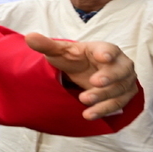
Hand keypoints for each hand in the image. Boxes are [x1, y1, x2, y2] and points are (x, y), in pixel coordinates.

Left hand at [24, 33, 138, 120]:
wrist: (85, 73)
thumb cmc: (76, 59)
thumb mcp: (61, 52)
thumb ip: (47, 45)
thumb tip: (29, 37)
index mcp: (105, 49)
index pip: (109, 49)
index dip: (107, 53)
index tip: (103, 57)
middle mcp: (120, 64)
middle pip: (120, 71)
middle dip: (109, 78)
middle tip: (93, 83)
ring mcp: (124, 81)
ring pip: (119, 90)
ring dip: (103, 97)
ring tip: (84, 101)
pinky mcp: (123, 96)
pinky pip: (117, 105)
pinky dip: (104, 110)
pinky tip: (88, 114)